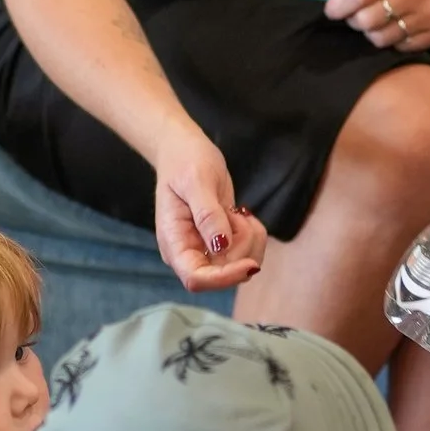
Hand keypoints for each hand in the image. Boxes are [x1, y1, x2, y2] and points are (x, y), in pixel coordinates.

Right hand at [153, 131, 266, 290]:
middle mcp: (189, 253)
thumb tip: (221, 246)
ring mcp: (206, 250)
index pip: (195, 278)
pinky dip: (254, 236)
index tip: (250, 263)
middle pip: (223, 274)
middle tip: (237, 213)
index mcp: (174, 243)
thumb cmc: (185, 162)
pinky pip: (247, 253)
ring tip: (237, 211)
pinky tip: (242, 215)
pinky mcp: (222, 244)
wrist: (186, 152)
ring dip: (250, 240)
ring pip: (239, 266)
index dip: (224, 278)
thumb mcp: (197, 181)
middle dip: (242, 248)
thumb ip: (208, 215)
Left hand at [320, 0, 429, 54]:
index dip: (339, 5)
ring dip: (371, 31)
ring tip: (375, 17)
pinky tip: (395, 24)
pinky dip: (392, 39)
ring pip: (382, 38)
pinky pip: (401, 47)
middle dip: (354, 19)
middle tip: (357, 12)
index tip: (332, 9)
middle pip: (369, 19)